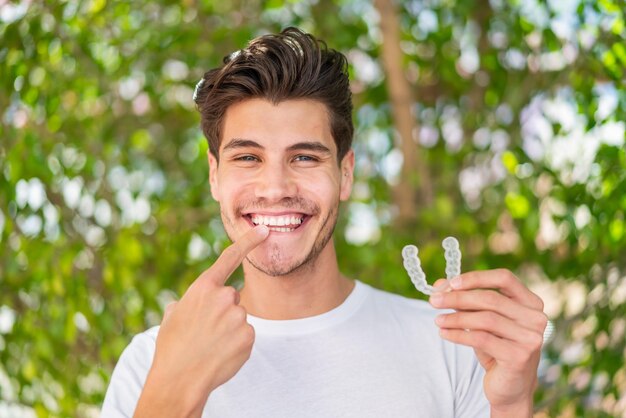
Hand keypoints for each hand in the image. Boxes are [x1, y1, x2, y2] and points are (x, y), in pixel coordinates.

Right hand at [134, 225, 268, 417]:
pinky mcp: (249, 335)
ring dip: (229, 329)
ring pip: (239, 317)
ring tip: (210, 344)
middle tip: (206, 330)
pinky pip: (246, 335)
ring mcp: (239, 316)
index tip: (264, 230)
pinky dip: (236, 344)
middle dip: (223, 310)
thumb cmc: (172, 347)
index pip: (230, 257)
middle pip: (233, 297)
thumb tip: (186, 303)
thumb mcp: (173, 316)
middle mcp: (224, 296)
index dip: (249, 241)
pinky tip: (221, 353)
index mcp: (204, 287)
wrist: (179, 379)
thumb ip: (187, 302)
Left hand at [430, 269, 546, 416]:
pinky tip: (444, 333)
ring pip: (485, 319)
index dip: (477, 278)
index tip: (451, 283)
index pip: (505, 278)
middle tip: (433, 300)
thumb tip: (440, 283)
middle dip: (458, 298)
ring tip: (437, 320)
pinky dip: (458, 334)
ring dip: (455, 317)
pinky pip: (481, 339)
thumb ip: (465, 301)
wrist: (510, 387)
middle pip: (491, 298)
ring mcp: (531, 338)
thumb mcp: (481, 321)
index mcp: (531, 303)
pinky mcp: (519, 357)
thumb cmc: (496, 348)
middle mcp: (536, 318)